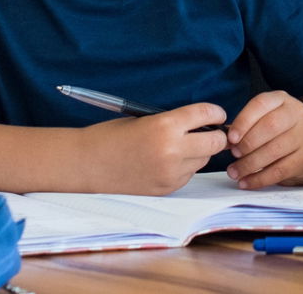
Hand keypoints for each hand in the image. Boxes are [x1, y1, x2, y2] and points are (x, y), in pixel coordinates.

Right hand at [88, 102, 228, 194]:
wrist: (86, 164)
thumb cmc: (112, 136)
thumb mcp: (146, 119)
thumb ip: (175, 122)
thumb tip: (202, 125)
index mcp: (165, 125)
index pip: (207, 115)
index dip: (216, 113)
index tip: (216, 115)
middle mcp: (172, 150)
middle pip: (215, 142)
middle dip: (216, 135)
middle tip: (210, 132)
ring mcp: (170, 173)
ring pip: (203, 160)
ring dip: (199, 153)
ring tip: (179, 147)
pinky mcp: (166, 188)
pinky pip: (188, 175)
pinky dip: (184, 168)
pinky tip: (166, 162)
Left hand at [225, 91, 302, 188]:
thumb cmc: (276, 132)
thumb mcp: (262, 120)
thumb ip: (244, 127)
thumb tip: (223, 141)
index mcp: (281, 99)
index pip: (261, 103)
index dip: (244, 121)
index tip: (231, 138)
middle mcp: (296, 113)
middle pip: (271, 126)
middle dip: (248, 143)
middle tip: (234, 154)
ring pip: (275, 150)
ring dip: (250, 164)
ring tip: (235, 172)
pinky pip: (280, 170)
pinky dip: (259, 179)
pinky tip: (246, 182)